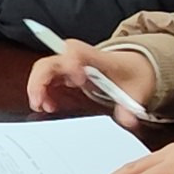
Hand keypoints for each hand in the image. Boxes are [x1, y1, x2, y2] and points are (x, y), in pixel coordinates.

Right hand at [24, 38, 154, 116]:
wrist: (130, 66)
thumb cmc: (130, 72)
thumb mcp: (136, 91)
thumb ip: (130, 107)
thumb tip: (126, 120)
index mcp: (95, 57)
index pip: (76, 53)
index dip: (71, 64)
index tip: (78, 81)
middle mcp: (76, 56)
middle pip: (50, 62)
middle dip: (40, 81)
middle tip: (41, 103)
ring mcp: (67, 63)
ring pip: (42, 69)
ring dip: (37, 87)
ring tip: (41, 106)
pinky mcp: (63, 71)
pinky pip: (44, 77)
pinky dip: (41, 91)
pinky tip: (47, 104)